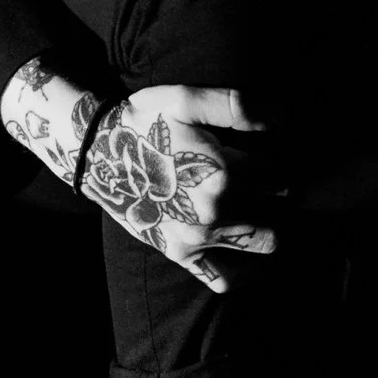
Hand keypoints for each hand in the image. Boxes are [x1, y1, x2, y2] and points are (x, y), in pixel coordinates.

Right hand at [82, 85, 279, 293]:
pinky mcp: (180, 254)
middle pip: (274, 208)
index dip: (279, 164)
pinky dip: (245, 272)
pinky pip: (223, 278)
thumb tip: (280, 118)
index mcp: (221, 171)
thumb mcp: (185, 99)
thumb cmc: (144, 121)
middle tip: (275, 184)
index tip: (274, 158)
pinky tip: (251, 257)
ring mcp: (197, 237)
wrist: (97, 154)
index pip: (275, 173)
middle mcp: (213, 210)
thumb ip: (236, 106)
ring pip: (261, 242)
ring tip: (268, 213)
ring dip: (271, 228)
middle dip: (280, 195)